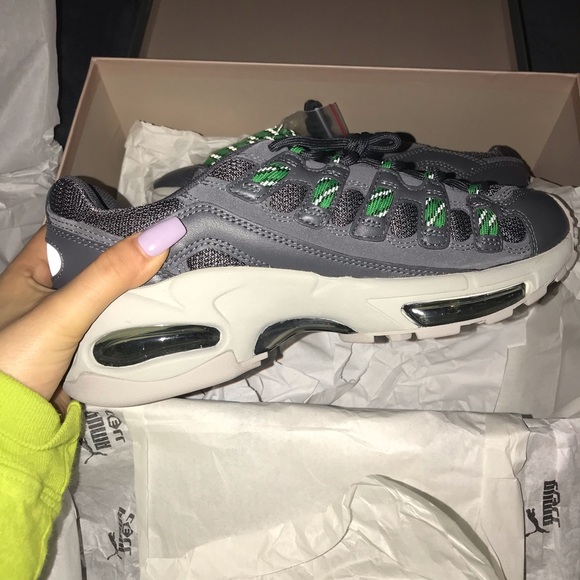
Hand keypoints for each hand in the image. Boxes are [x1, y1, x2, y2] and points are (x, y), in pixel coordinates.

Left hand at [0, 218, 184, 406]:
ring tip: (177, 277)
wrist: (3, 429)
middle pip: (95, 266)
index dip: (108, 223)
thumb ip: (108, 277)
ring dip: (134, 294)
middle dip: (130, 261)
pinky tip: (159, 314)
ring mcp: (64, 324)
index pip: (73, 231)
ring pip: (107, 299)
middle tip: (175, 249)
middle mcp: (47, 292)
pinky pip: (111, 327)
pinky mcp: (79, 351)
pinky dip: (131, 323)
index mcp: (31, 271)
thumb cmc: (15, 359)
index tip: (150, 220)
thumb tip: (162, 235)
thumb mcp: (62, 313)